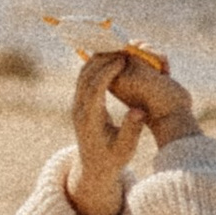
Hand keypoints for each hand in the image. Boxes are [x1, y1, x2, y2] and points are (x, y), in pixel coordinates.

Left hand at [64, 44, 197, 214]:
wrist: (94, 167)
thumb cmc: (113, 159)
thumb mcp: (126, 149)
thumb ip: (131, 130)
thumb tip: (138, 111)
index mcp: (89, 120)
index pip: (94, 89)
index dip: (107, 71)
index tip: (122, 59)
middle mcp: (79, 109)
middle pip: (85, 76)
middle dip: (103, 59)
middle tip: (122, 47)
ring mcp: (77, 104)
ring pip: (83, 74)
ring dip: (99, 59)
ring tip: (119, 50)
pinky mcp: (79, 102)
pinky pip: (85, 77)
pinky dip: (97, 65)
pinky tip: (112, 60)